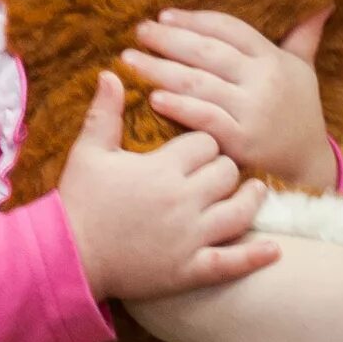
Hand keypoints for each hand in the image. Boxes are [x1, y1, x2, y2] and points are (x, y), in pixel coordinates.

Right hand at [57, 72, 279, 301]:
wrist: (68, 257)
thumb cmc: (78, 202)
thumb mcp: (87, 153)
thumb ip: (104, 113)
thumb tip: (111, 72)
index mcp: (162, 168)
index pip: (206, 142)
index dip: (205, 142)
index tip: (198, 146)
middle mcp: (183, 200)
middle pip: (228, 172)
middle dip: (226, 167)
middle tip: (221, 170)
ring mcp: (190, 237)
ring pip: (240, 210)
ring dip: (250, 200)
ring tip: (255, 192)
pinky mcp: (190, 269)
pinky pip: (232, 262)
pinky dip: (255, 256)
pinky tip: (274, 250)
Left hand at [123, 8, 334, 186]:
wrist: (308, 165)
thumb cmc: (300, 112)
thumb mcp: (304, 69)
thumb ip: (305, 35)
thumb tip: (323, 2)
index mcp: (273, 58)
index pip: (228, 28)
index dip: (194, 20)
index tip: (165, 15)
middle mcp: (263, 80)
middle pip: (207, 52)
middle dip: (168, 39)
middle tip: (139, 31)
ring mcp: (253, 111)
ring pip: (199, 82)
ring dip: (160, 69)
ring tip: (130, 59)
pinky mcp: (242, 141)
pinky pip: (205, 118)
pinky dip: (179, 107)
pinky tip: (154, 97)